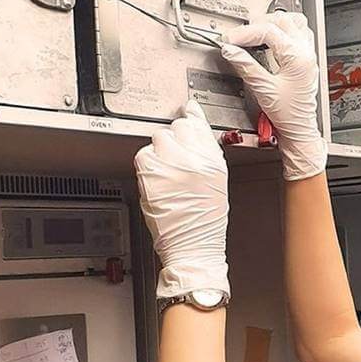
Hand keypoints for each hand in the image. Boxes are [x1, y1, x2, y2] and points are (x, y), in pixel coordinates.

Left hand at [134, 100, 229, 298]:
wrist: (193, 248)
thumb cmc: (205, 224)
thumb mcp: (216, 184)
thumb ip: (205, 157)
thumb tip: (194, 134)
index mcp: (214, 162)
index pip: (199, 124)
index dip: (191, 118)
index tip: (188, 113)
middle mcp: (194, 160)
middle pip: (177, 127)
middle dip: (175, 140)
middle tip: (175, 158)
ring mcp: (172, 165)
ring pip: (158, 138)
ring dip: (159, 152)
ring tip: (166, 173)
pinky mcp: (151, 174)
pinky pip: (143, 155)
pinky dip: (147, 166)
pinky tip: (156, 181)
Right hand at [220, 12, 326, 180]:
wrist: (299, 130)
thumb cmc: (288, 115)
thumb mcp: (263, 89)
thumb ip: (246, 66)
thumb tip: (231, 50)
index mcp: (297, 58)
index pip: (269, 31)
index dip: (246, 33)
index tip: (230, 40)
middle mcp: (306, 53)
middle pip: (282, 20)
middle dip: (259, 24)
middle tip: (241, 35)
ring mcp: (308, 56)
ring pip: (295, 22)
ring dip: (275, 23)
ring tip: (257, 31)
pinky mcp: (306, 61)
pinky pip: (300, 34)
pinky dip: (285, 31)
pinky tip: (273, 39)